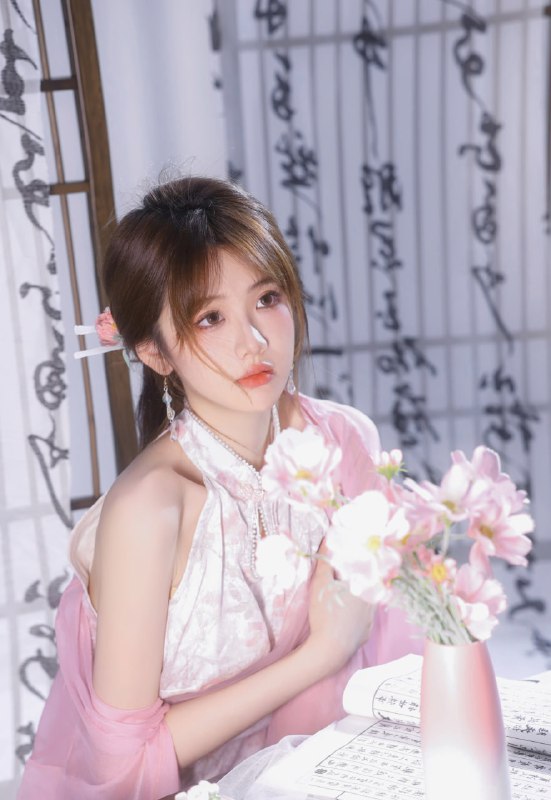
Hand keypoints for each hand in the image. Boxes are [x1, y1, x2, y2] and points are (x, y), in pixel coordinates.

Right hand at [305, 546, 374, 674]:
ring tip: (340, 598)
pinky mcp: (366, 632)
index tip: (349, 558)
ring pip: (366, 601)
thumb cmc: (325, 612)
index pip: (367, 567)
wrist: (330, 648)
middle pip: (366, 584)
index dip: (359, 560)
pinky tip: (343, 615)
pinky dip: (355, 614)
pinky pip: (363, 618)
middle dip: (355, 579)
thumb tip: (327, 540)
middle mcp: (372, 601)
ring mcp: (371, 618)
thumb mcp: (321, 582)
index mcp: (365, 586)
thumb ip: (325, 561)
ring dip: (357, 597)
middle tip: (339, 578)